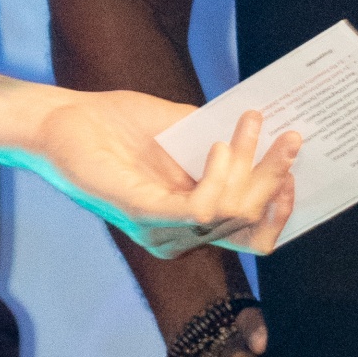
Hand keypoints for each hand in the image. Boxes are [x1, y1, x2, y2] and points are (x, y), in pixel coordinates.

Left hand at [11, 92, 297, 257]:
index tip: (296, 167)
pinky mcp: (143, 214)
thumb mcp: (181, 127)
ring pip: (232, 213)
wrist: (61, 120)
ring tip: (248, 124)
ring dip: (249, 164)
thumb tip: (270, 128)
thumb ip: (221, 137)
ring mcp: (161, 230)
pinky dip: (218, 176)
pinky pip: (200, 209)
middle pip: (251, 224)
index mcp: (189, 220)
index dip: (281, 206)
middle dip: (276, 179)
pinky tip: (217, 144)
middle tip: (292, 138)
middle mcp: (179, 236)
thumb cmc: (115, 124)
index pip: (252, 233)